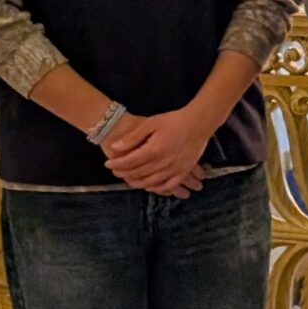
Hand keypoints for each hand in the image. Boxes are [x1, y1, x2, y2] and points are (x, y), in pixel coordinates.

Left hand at [102, 107, 216, 196]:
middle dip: (124, 173)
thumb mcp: (151, 123)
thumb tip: (114, 147)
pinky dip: (157, 188)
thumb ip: (133, 137)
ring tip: (128, 180)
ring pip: (151, 181)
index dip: (117, 164)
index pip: (130, 162)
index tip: (108, 164)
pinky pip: (169, 184)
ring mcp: (175, 168)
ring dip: (137, 182)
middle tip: (115, 172)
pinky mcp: (184, 170)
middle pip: (139, 173)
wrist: (199, 122)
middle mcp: (164, 162)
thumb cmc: (175, 120)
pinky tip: (150, 187)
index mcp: (154, 149)